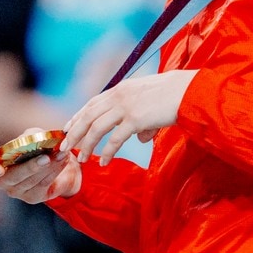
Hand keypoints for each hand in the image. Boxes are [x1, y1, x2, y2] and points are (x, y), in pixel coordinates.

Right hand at [0, 128, 80, 203]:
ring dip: (49, 167)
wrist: (55, 163)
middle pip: (14, 177)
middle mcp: (4, 181)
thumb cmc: (37, 147)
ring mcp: (18, 192)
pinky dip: (55, 171)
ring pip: (32, 180)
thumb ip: (30, 137)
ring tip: (61, 154)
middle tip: (46, 158)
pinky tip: (63, 160)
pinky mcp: (33, 197)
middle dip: (31, 167)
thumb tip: (35, 139)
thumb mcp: (32, 137)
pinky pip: (44, 184)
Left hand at [60, 70, 196, 164]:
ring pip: (96, 128)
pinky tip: (103, 163)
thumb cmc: (172, 96)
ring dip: (86, 145)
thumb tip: (139, 138)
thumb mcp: (149, 103)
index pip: (92, 103)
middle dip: (74, 132)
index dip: (78, 116)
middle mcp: (118, 96)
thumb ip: (141, 120)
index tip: (67, 128)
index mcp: (120, 89)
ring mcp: (126, 107)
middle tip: (65, 147)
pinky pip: (115, 139)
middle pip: (88, 116)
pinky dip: (107, 152)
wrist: (188, 91)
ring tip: (81, 159)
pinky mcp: (135, 119)